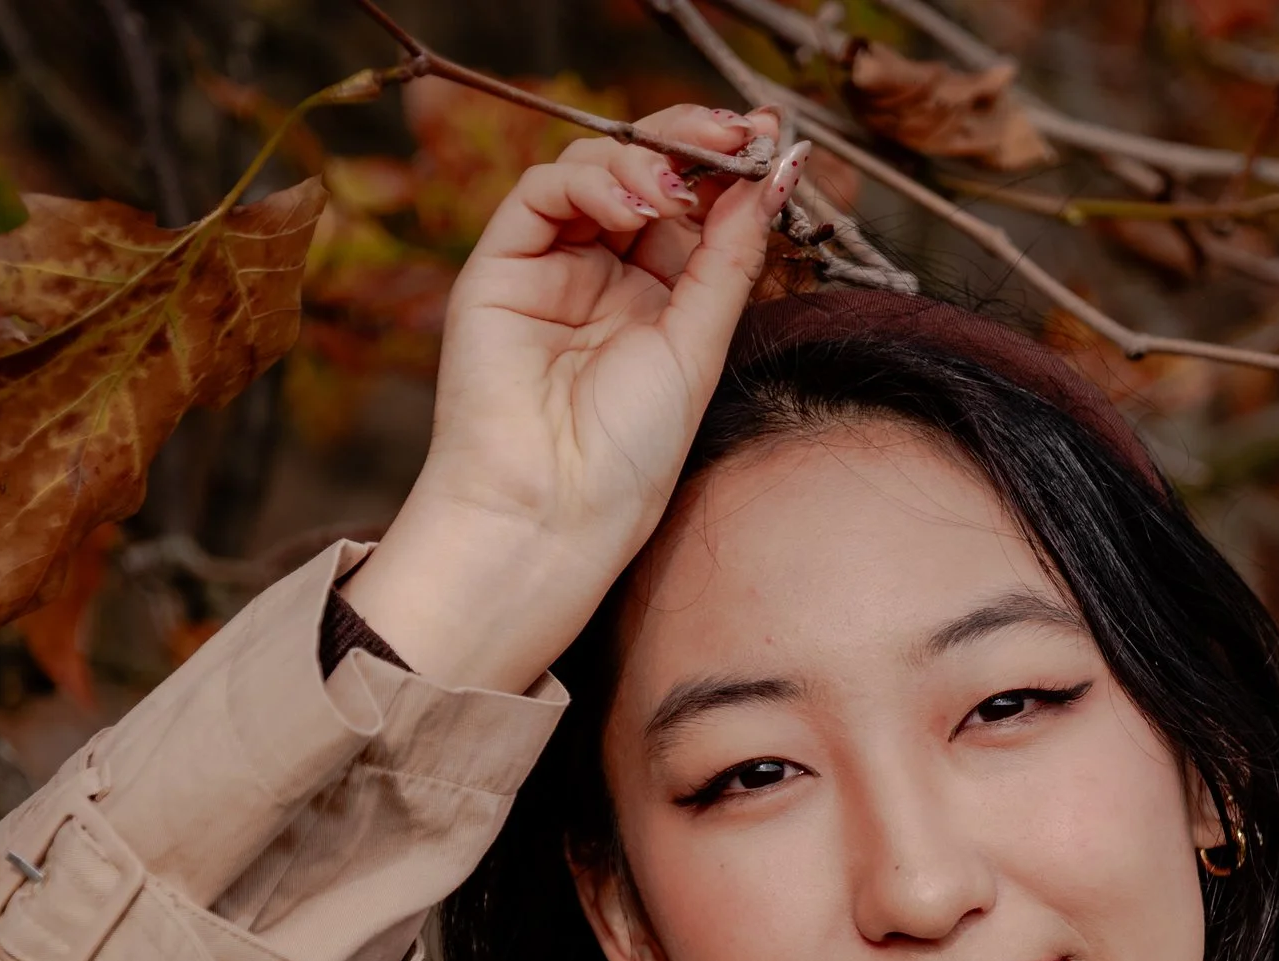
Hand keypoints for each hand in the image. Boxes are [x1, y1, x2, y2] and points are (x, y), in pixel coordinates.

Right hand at [341, 106, 810, 691]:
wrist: (554, 510)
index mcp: (663, 301)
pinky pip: (543, 191)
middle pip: (650, 173)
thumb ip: (730, 258)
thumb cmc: (628, 454)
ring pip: (596, 167)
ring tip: (679, 187)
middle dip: (695, 142)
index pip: (698, 208)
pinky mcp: (502, 265)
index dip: (732, 169)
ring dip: (646, 158)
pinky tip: (633, 202)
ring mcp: (554, 267)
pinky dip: (591, 179)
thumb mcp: (700, 346)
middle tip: (738, 132)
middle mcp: (608, 276)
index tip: (775, 142)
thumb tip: (776, 173)